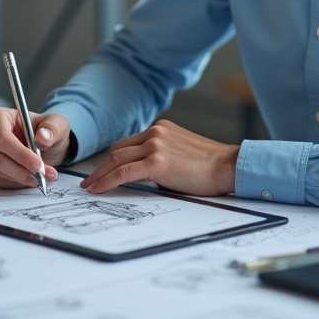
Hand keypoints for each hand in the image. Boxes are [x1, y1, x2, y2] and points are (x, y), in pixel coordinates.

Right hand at [0, 108, 71, 189]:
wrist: (44, 143)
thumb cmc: (46, 130)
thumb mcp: (57, 124)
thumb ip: (52, 128)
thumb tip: (43, 138)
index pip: (1, 137)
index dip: (19, 153)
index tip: (37, 164)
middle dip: (20, 169)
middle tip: (41, 175)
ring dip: (21, 178)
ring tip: (43, 177)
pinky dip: (16, 183)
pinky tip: (31, 179)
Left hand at [80, 120, 239, 195]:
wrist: (228, 166)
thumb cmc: (210, 167)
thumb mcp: (180, 154)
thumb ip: (160, 158)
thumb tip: (142, 176)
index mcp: (161, 129)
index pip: (127, 144)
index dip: (111, 159)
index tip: (102, 171)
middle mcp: (155, 132)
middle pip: (117, 150)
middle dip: (101, 168)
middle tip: (89, 182)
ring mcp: (155, 145)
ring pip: (116, 160)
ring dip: (100, 175)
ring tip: (90, 188)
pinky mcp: (157, 161)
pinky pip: (123, 172)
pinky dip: (107, 181)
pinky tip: (98, 189)